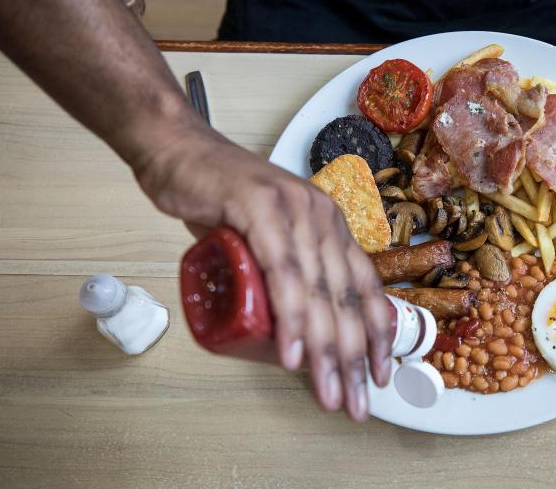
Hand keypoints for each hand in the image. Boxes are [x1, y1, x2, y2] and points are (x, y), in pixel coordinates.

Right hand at [131, 121, 391, 420]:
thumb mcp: (264, 240)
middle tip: (355, 404)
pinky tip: (295, 354)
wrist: (176, 152)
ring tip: (329, 393)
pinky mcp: (260, 208)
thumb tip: (292, 326)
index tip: (379, 374)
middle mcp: (322, 217)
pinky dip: (291, 318)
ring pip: (319, 292)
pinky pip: (282, 273)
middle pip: (346, 298)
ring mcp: (295, 210)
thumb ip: (283, 274)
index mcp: (329, 225)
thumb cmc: (217, 201)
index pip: (365, 284)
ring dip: (326, 352)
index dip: (376, 332)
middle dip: (353, 359)